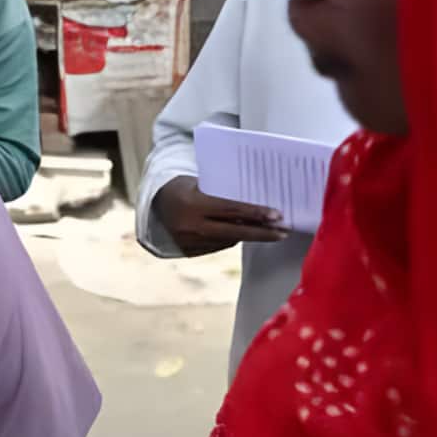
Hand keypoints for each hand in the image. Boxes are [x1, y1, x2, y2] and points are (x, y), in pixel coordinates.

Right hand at [153, 176, 288, 254]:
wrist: (152, 205)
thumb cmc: (182, 188)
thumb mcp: (199, 184)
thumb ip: (222, 196)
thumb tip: (255, 209)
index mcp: (193, 204)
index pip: (232, 210)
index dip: (256, 214)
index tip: (278, 216)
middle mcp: (190, 226)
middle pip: (235, 231)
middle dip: (262, 232)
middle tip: (283, 232)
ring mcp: (187, 241)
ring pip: (228, 241)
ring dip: (249, 236)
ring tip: (268, 232)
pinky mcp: (187, 251)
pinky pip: (217, 247)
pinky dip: (231, 239)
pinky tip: (242, 234)